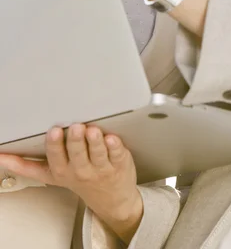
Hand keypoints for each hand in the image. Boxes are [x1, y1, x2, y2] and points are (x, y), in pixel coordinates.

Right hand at [0, 125, 142, 242]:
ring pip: (98, 153)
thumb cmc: (79, 180)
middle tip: (76, 127)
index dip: (55, 146)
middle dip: (76, 140)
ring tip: (92, 130)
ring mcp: (102, 168)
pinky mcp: (120, 163)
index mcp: (62, 171)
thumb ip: (28, 166)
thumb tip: (2, 158)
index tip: (54, 131)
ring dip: (95, 141)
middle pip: (78, 154)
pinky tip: (112, 138)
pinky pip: (118, 155)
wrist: (111, 201)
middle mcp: (81, 170)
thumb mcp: (51, 175)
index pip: (56, 159)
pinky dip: (115, 146)